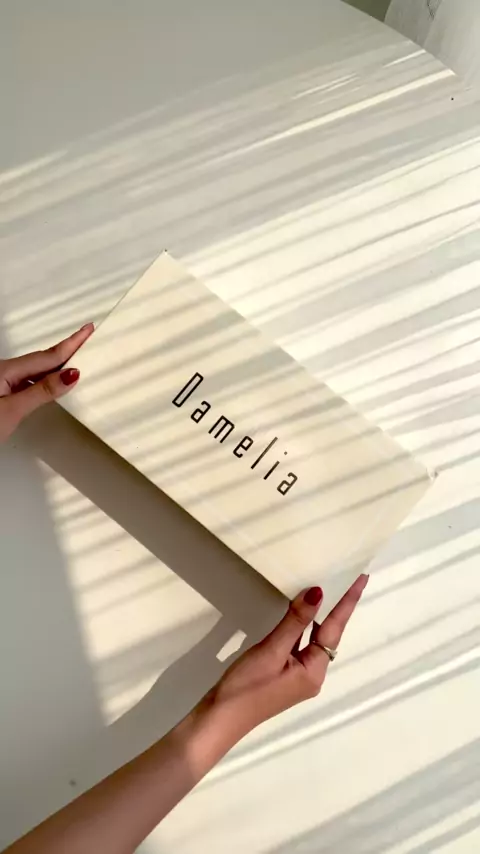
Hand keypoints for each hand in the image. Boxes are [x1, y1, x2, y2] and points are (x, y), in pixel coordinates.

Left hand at [0, 323, 93, 441]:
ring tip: (76, 361)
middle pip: (42, 359)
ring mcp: (0, 381)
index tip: (88, 330)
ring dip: (56, 367)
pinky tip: (50, 386)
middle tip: (86, 339)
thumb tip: (70, 374)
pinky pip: (27, 380)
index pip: (48, 356)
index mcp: (6, 370)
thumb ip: (43, 392)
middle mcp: (2, 371)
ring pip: (34, 371)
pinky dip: (43, 381)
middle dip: (66, 350)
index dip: (71, 344)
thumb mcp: (13, 410)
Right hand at [211, 574, 368, 735]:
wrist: (219, 718)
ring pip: (314, 639)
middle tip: (349, 577)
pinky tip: (301, 611)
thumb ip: (295, 621)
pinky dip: (303, 626)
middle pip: (329, 634)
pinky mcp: (284, 674)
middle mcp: (312, 674)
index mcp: (314, 671)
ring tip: (331, 588)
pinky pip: (300, 644)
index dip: (347, 602)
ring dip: (321, 615)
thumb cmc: (246, 686)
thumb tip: (318, 593)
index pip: (335, 628)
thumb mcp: (271, 650)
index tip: (361, 578)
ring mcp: (298, 676)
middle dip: (338, 607)